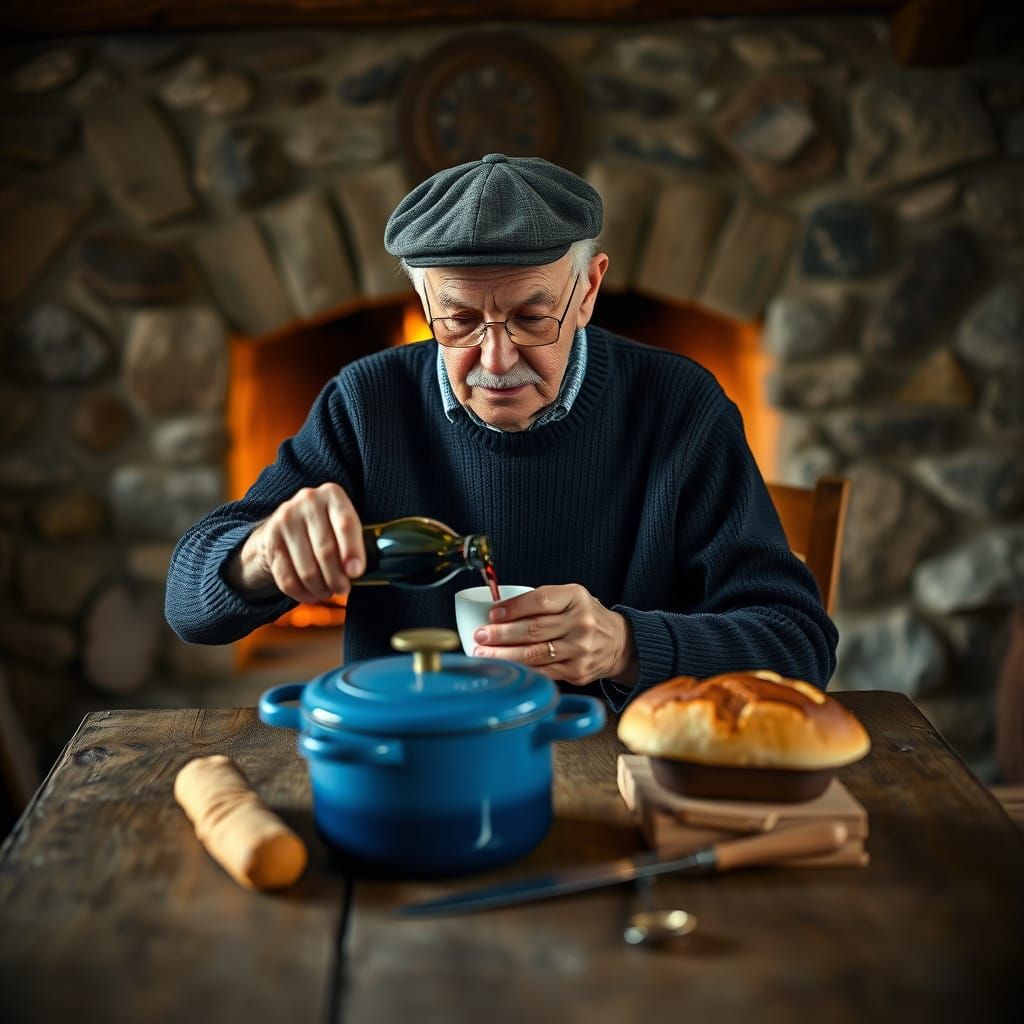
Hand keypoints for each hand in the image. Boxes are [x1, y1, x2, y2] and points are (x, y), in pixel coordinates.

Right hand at [228, 483, 364, 602]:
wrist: (287, 524)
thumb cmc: (326, 528)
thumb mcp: (342, 525)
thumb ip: (355, 542)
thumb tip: (358, 572)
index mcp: (332, 494)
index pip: (345, 524)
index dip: (352, 551)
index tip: (356, 573)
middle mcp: (307, 500)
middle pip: (326, 550)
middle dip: (337, 578)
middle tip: (343, 589)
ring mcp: (285, 518)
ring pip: (306, 568)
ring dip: (320, 588)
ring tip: (328, 592)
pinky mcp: (269, 538)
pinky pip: (286, 577)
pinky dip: (301, 593)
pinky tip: (310, 595)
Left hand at [470, 584, 636, 686]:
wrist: (619, 643)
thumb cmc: (587, 616)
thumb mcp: (571, 597)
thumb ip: (541, 601)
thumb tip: (500, 612)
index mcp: (576, 598)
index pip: (540, 601)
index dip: (513, 608)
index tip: (492, 614)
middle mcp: (581, 623)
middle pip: (533, 630)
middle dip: (501, 634)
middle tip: (480, 636)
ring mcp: (580, 650)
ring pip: (534, 654)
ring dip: (504, 655)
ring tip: (484, 654)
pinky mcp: (578, 672)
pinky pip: (543, 671)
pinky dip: (521, 670)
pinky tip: (506, 668)